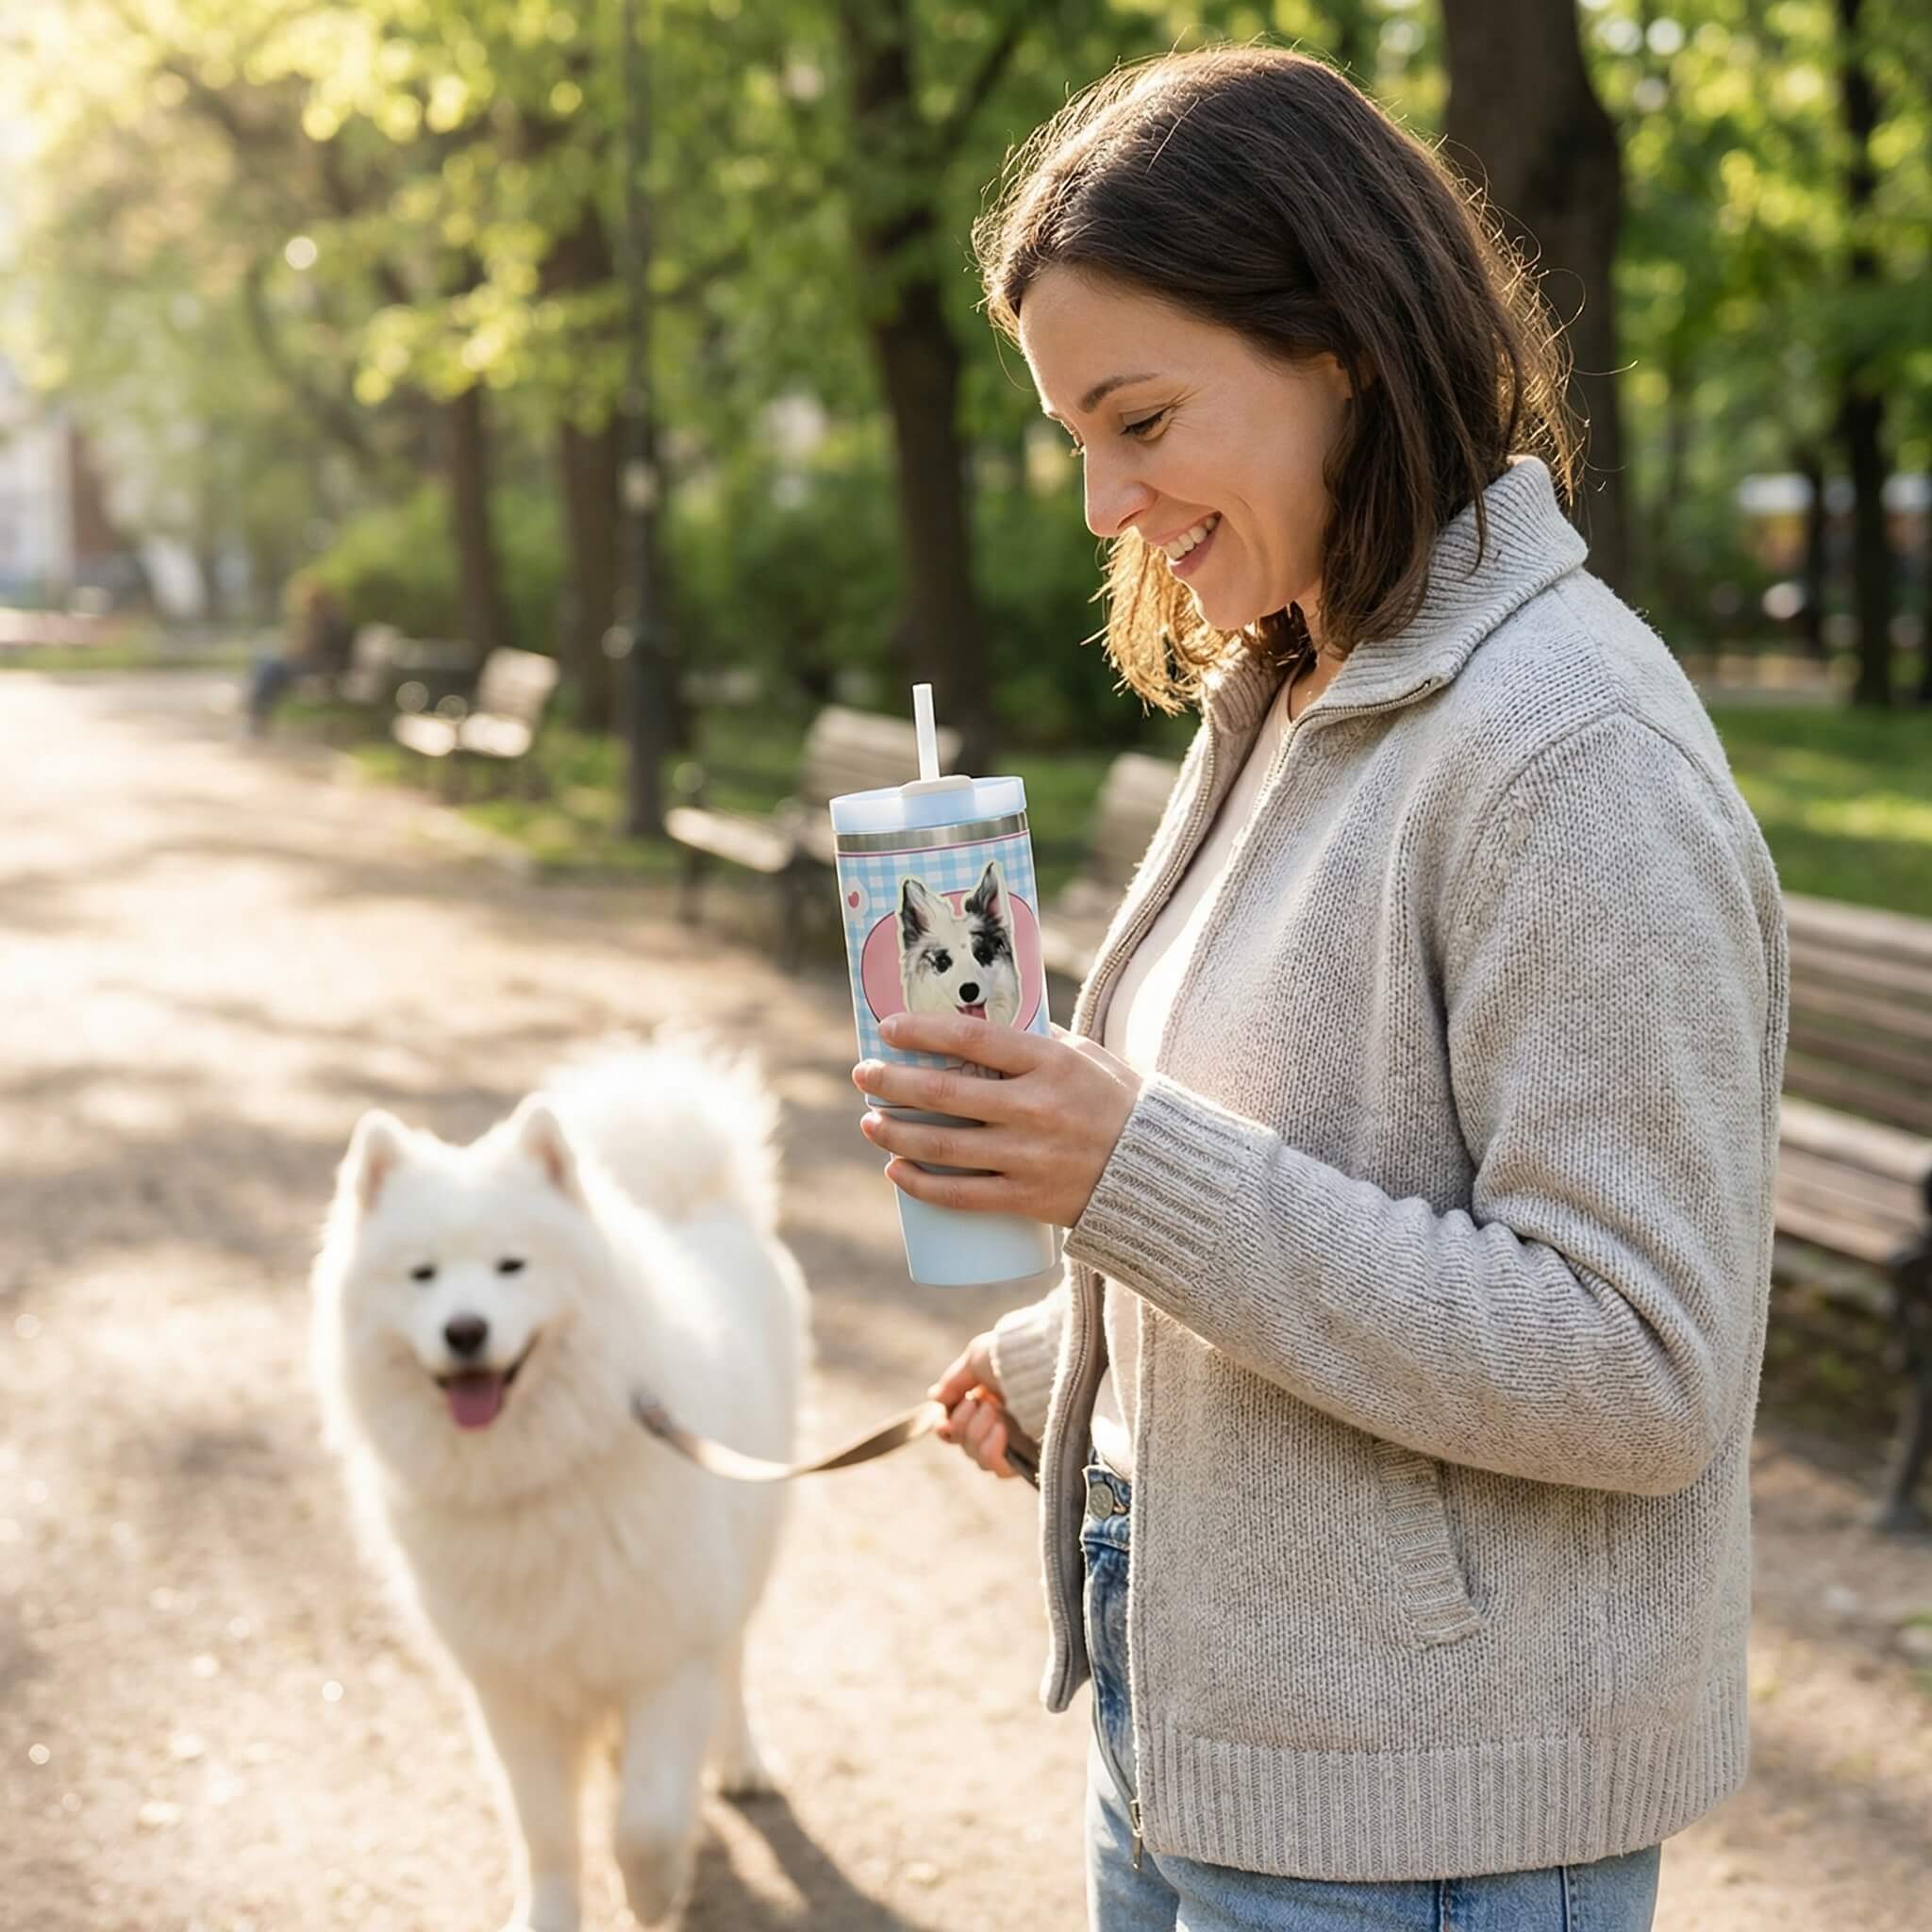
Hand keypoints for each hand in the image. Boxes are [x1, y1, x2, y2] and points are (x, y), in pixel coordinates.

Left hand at [851, 1014, 1142, 1228]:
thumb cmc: (1119, 1103)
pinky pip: (960, 1194)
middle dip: (891, 1082)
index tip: (887, 1028)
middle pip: (943, 1092)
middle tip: (863, 1075)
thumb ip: (1038, 1037)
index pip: (970, 1037)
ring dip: (894, 1133)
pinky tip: (895, 1171)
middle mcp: (1034, 1108)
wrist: (1160, 1173)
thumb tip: (983, 1018)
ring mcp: (1028, 1156)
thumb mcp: (1087, 1056)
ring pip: (942, 1145)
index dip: (921, 1030)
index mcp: (1049, 1063)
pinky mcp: (1025, 1199)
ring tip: (870, 1122)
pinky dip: (920, 1184)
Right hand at [929, 1330, 1018, 1478]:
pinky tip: (1001, 1429)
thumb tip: (934, 1397)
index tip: (944, 1420)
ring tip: (994, 1409)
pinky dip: (991, 1450)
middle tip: (978, 1401)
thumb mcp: (977, 1358)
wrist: (1042, 1362)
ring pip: (975, 1456)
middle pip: (962, 1443)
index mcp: (984, 1401)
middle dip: (963, 1422)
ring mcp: (1011, 1441)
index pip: (954, 1429)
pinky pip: (997, 1469)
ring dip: (977, 1432)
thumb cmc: (1012, 1355)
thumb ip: (954, 1381)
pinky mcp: (1026, 1456)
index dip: (945, 1427)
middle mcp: (997, 1422)